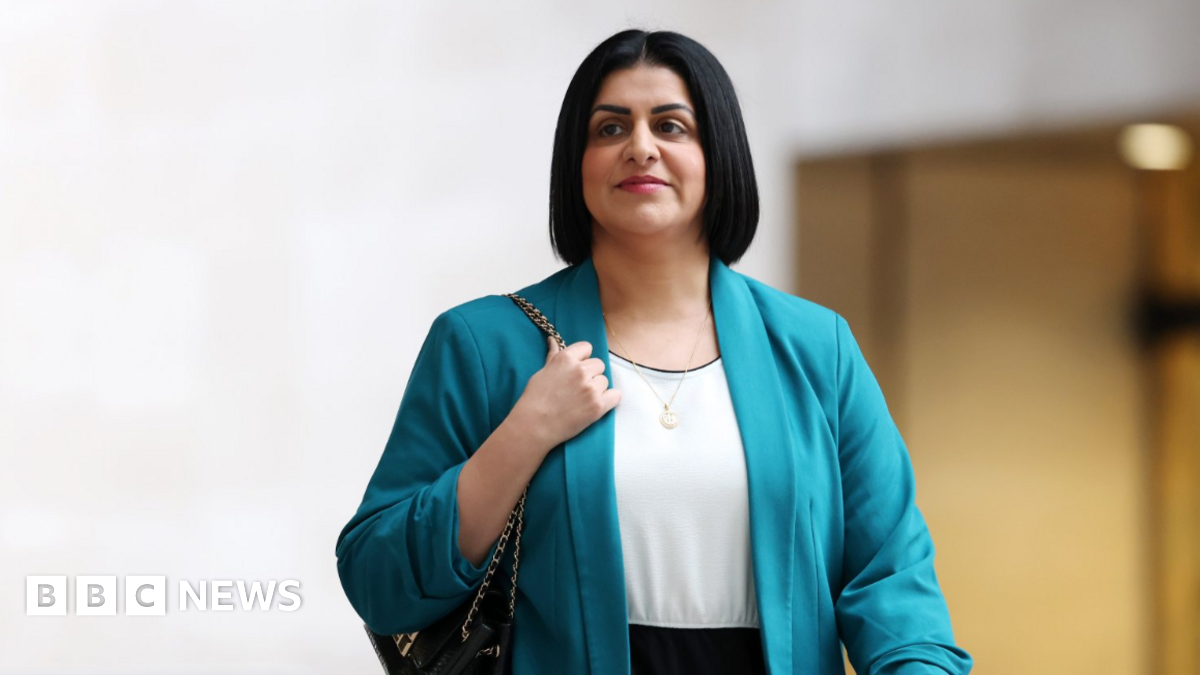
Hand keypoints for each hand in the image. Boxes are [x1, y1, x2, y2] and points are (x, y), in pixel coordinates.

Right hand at [509, 335, 621, 451]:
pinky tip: (596, 404)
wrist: (534, 425)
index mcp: (566, 358)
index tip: (576, 369)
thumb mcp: (542, 372)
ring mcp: (591, 388)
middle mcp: (580, 370)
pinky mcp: (598, 406)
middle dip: (590, 374)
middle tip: (577, 388)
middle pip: (598, 364)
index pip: (586, 347)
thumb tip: (553, 340)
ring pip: (604, 381)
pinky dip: (609, 399)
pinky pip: (615, 395)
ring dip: (597, 388)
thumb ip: (553, 355)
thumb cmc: (534, 399)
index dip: (582, 358)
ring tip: (581, 400)